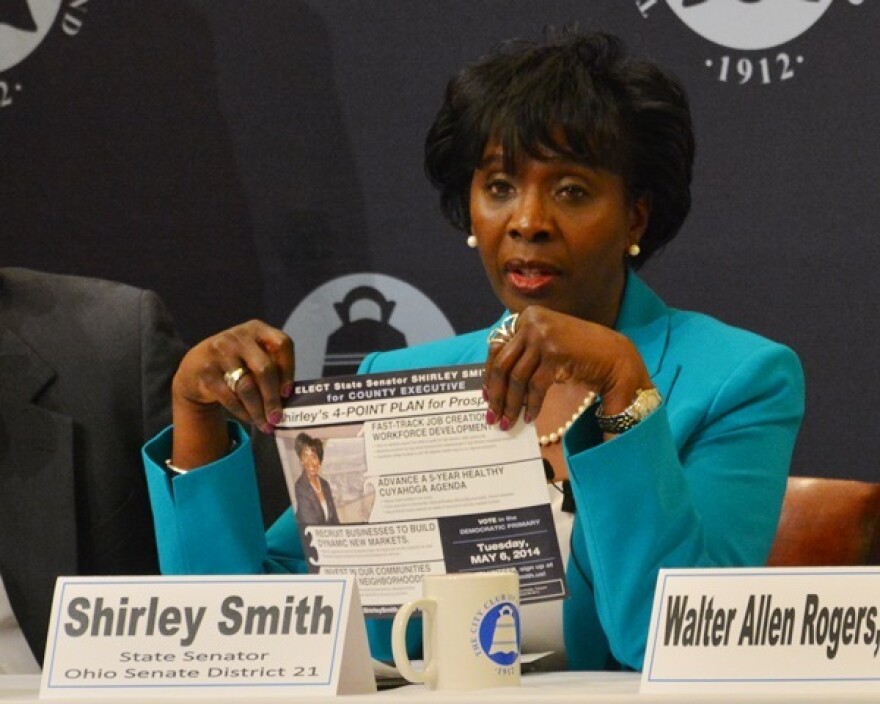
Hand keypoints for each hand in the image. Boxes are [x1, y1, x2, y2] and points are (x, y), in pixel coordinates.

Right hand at [171, 320, 293, 468]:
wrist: (194, 367)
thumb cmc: (236, 363)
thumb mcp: (253, 355)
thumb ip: (272, 368)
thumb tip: (287, 400)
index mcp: (257, 329)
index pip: (282, 344)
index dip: (288, 369)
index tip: (288, 392)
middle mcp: (238, 337)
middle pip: (264, 369)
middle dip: (273, 397)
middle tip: (277, 418)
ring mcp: (219, 352)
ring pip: (247, 387)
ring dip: (258, 410)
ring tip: (265, 425)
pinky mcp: (206, 372)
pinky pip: (230, 397)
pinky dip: (243, 412)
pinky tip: (250, 419)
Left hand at [484, 306, 651, 428]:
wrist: (615, 355)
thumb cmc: (579, 352)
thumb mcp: (546, 344)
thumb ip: (523, 353)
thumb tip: (494, 382)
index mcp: (527, 316)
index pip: (497, 348)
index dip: (489, 375)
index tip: (486, 396)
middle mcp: (532, 322)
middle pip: (502, 363)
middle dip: (496, 394)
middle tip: (492, 416)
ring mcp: (543, 336)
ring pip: (517, 377)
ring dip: (512, 404)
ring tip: (509, 422)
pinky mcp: (555, 352)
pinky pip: (535, 385)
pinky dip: (531, 404)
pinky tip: (530, 417)